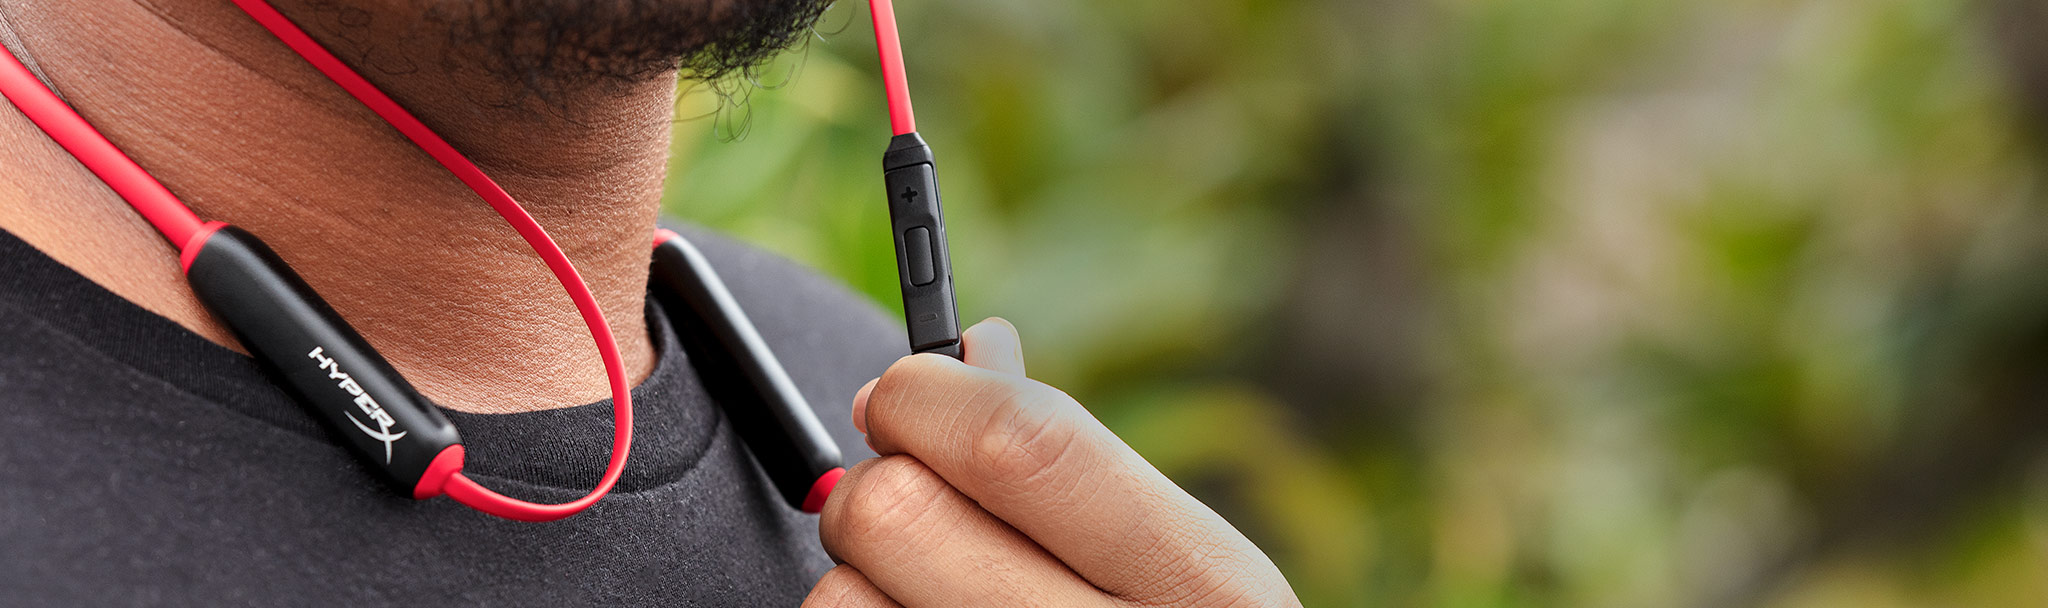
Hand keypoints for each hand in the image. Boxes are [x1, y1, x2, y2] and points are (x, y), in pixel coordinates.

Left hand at [803, 318, 1300, 606]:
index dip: (930, 397)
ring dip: (859, 587)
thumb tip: (973, 350)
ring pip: (836, 602)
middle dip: (878, 485)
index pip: (1023, 442)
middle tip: (903, 498)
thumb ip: (1078, 467)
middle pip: (894, 513)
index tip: (904, 396)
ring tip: (928, 604)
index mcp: (1206, 588)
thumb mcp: (1171, 572)